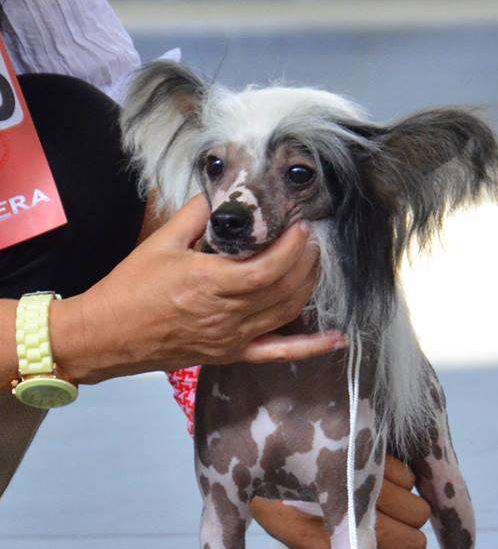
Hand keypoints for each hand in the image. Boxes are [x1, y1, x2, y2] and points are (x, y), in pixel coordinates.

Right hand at [50, 195, 343, 383]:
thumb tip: (220, 194)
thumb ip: (195, 215)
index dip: (293, 247)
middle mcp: (227, 315)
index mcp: (210, 284)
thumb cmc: (130, 288)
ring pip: (287, 313)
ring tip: (315, 263)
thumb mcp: (161, 242)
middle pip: (285, 289)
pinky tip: (337, 339)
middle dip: (307, 261)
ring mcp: (233, 339)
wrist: (109, 335)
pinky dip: (310, 348)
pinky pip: (278, 353)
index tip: (302, 226)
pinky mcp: (232, 354)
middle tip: (312, 238)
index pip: (269, 268)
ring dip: (308, 287)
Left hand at [251, 456, 430, 548]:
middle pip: (413, 545)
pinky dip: (402, 482)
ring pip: (418, 512)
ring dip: (407, 513)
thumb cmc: (284, 502)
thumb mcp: (307, 540)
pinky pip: (410, 478)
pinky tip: (380, 478)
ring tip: (384, 505)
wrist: (265, 451)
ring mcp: (363, 479)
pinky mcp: (372, 451)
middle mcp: (347, 512)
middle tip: (395, 542)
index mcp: (321, 542)